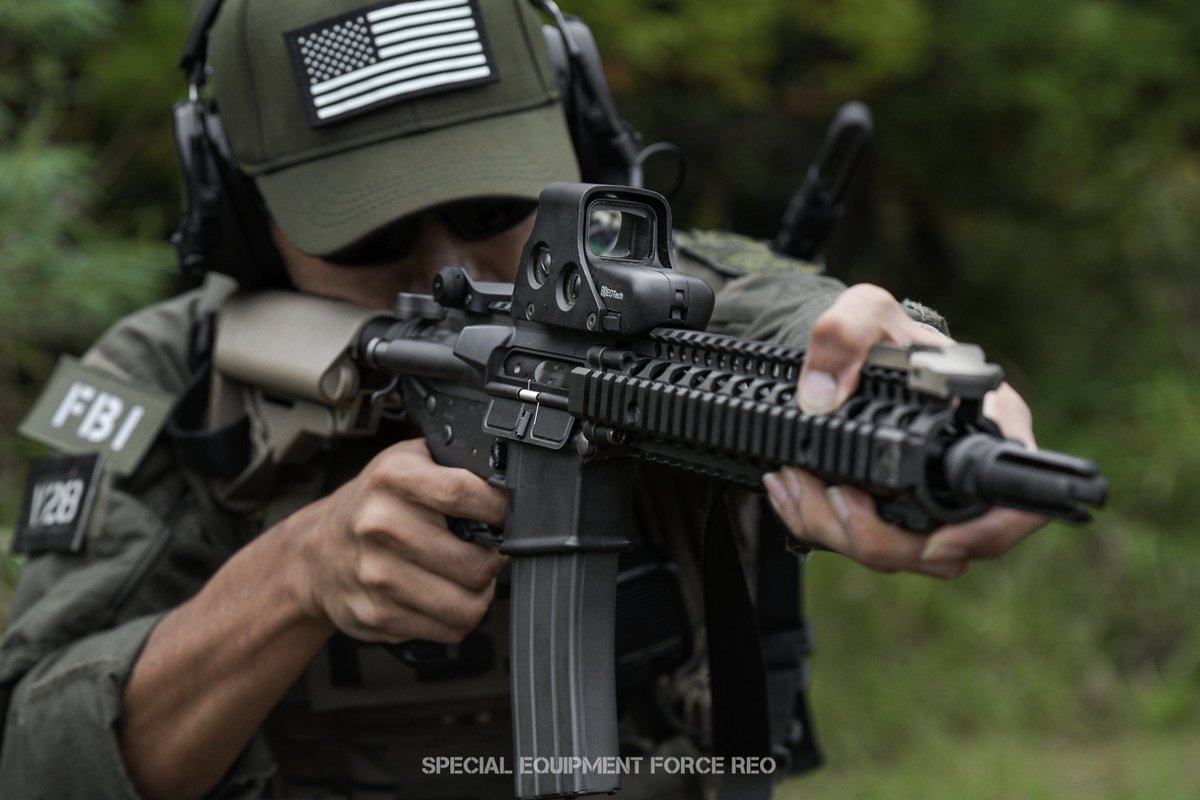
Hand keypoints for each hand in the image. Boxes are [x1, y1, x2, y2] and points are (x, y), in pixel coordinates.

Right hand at [295, 438, 506, 641]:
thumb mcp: (408, 463)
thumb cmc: (376, 504)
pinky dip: (456, 618)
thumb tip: (508, 480)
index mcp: (394, 478)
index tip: (506, 516)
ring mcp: (376, 575)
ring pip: (467, 606)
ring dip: (480, 595)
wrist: (316, 552)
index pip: (463, 493)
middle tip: (487, 552)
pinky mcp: (377, 616)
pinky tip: (444, 597)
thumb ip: (453, 465)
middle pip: (475, 563)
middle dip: (494, 561)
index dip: (499, 509)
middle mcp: (381, 525)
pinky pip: (448, 630)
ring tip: (469, 578)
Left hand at [763, 284, 1047, 578]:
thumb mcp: (863, 311)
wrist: (843, 351)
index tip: (934, 542)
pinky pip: (859, 541)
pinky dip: (817, 524)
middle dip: (880, 538)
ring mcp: (927, 499)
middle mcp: (963, 471)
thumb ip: (843, 335)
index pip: (1015, 502)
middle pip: (947, 548)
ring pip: (898, 553)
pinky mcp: (886, 511)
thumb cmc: (876, 331)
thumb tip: (820, 396)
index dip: (986, 535)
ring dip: (839, 531)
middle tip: (833, 496)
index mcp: (989, 421)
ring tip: (794, 483)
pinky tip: (789, 492)